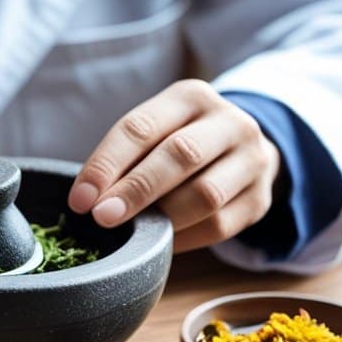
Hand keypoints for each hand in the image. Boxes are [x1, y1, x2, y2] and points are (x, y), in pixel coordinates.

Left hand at [67, 79, 280, 251]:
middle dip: (136, 190)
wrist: (243, 152)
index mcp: (191, 97)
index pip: (141, 127)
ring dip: (162, 218)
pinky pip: (219, 226)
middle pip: (181, 155)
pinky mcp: (260, 199)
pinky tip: (160, 244)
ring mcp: (252, 160)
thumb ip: (126, 158)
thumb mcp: (155, 132)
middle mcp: (229, 122)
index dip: (106, 165)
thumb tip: (87, 200)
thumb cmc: (180, 143)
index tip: (81, 199)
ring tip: (134, 233)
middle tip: (103, 217)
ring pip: (205, 195)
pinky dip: (183, 239)